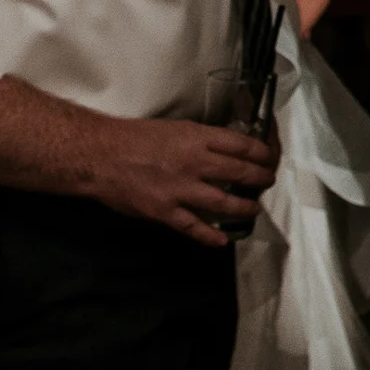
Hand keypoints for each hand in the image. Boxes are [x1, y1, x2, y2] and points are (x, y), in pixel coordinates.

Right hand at [84, 115, 277, 248]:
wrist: (100, 156)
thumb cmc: (135, 138)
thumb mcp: (177, 129)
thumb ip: (202, 140)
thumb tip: (225, 150)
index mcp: (198, 138)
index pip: (243, 145)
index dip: (262, 153)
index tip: (269, 158)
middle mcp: (195, 163)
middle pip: (240, 172)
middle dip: (260, 179)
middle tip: (267, 182)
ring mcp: (180, 189)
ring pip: (224, 202)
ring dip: (244, 207)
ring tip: (253, 209)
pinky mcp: (164, 212)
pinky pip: (193, 227)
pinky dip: (209, 236)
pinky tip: (222, 240)